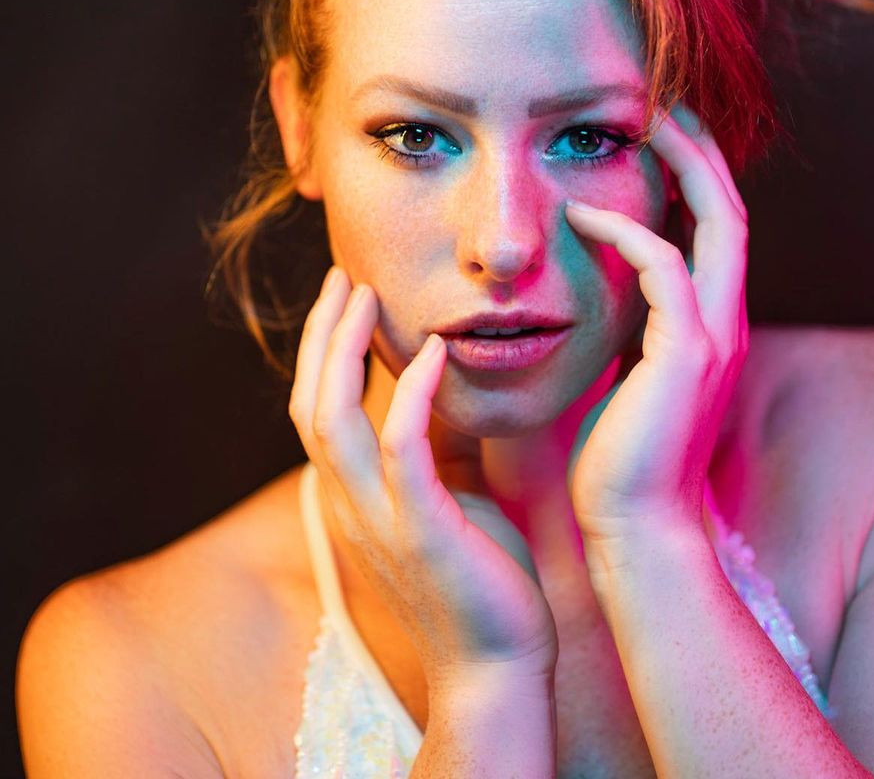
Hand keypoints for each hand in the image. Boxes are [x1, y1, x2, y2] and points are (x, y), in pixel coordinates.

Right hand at [288, 267, 558, 690]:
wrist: (498, 663)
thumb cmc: (479, 577)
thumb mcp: (446, 499)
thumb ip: (434, 449)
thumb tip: (444, 392)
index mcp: (355, 497)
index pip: (317, 410)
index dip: (321, 352)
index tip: (344, 297)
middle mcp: (350, 505)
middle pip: (309, 403)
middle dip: (320, 336)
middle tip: (342, 277)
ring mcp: (378, 520)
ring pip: (333, 418)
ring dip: (344, 350)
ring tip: (365, 296)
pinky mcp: (420, 532)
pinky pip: (401, 449)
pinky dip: (410, 394)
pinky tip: (432, 353)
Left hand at [564, 102, 748, 545]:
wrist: (635, 526)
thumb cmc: (621, 457)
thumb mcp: (632, 380)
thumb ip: (631, 333)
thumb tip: (600, 292)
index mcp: (712, 327)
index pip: (717, 233)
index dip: (699, 178)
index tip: (664, 135)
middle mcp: (725, 323)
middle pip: (731, 212)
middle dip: (703, 153)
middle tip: (665, 104)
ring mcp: (713, 337)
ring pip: (717, 226)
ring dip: (683, 168)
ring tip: (644, 124)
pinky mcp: (686, 354)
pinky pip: (665, 268)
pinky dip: (628, 232)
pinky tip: (582, 213)